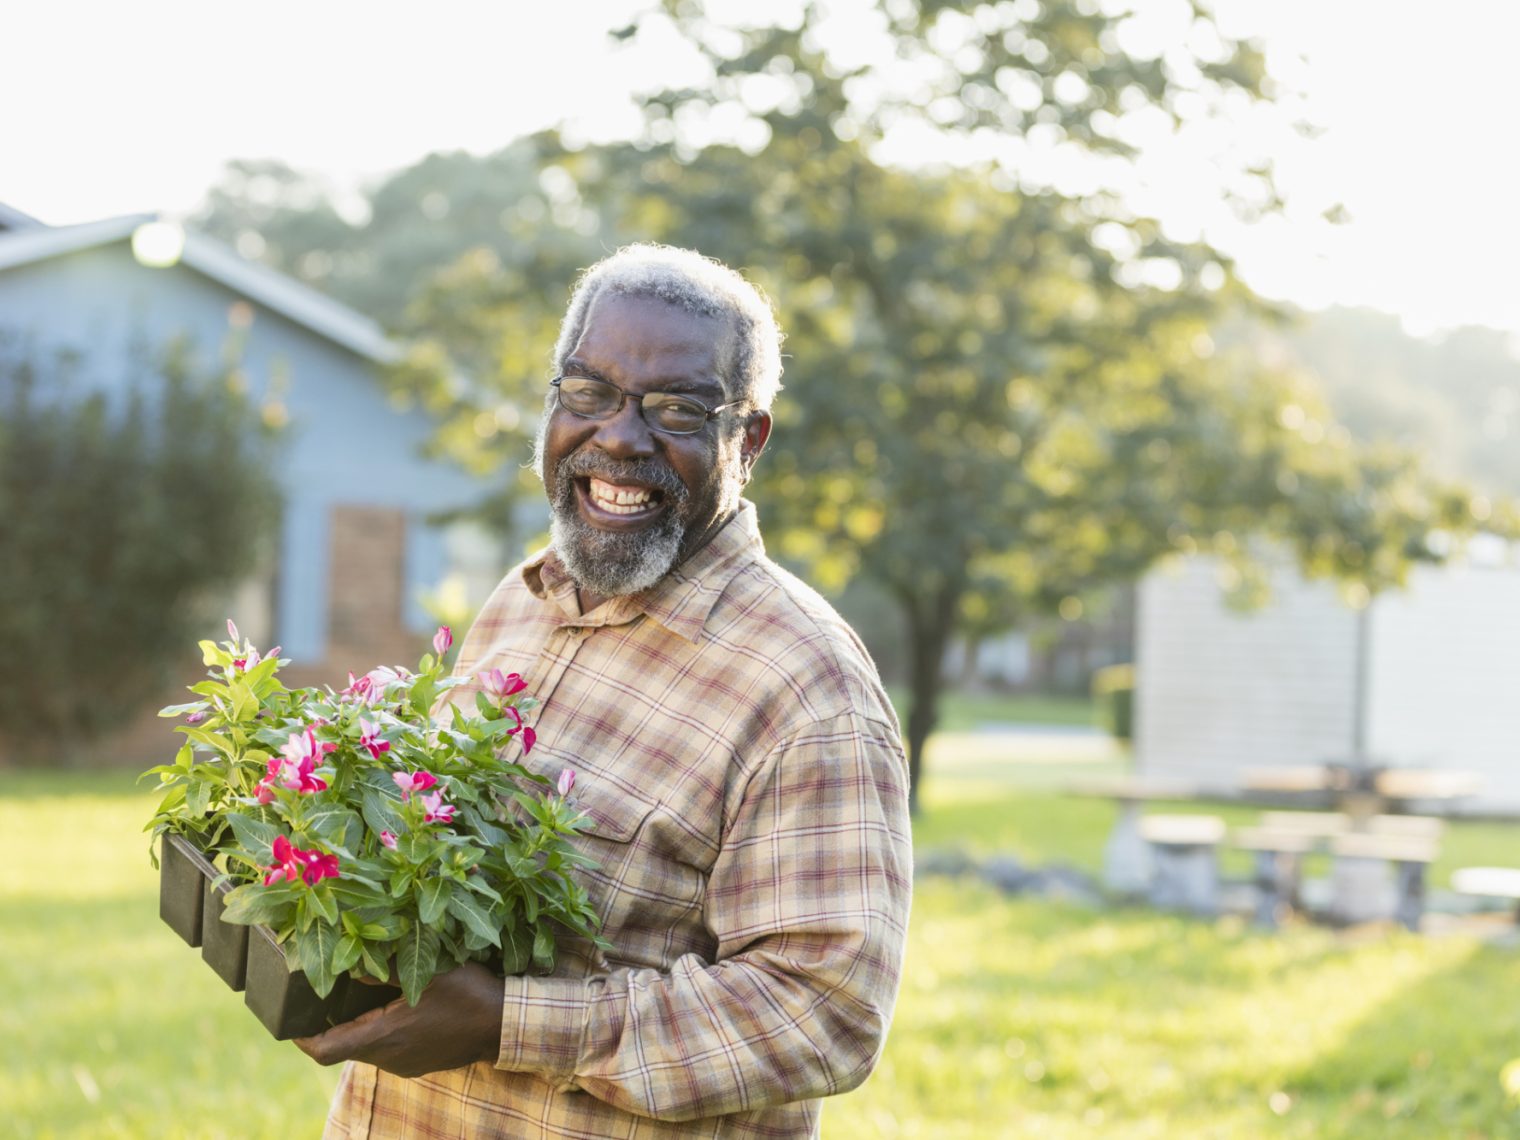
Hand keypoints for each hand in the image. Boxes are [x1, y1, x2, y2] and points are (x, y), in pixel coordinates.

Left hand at [294, 961, 502, 1077]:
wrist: (505, 1025)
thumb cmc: (469, 994)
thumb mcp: (429, 970)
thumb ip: (385, 968)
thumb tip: (350, 965)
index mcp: (384, 1036)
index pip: (324, 1051)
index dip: (301, 1039)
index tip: (291, 1023)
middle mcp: (389, 1058)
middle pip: (342, 1050)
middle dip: (330, 1026)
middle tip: (324, 996)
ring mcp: (404, 1065)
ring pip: (365, 1051)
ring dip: (357, 1028)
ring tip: (358, 996)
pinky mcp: (418, 1064)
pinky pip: (386, 1052)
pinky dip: (379, 1033)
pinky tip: (392, 1007)